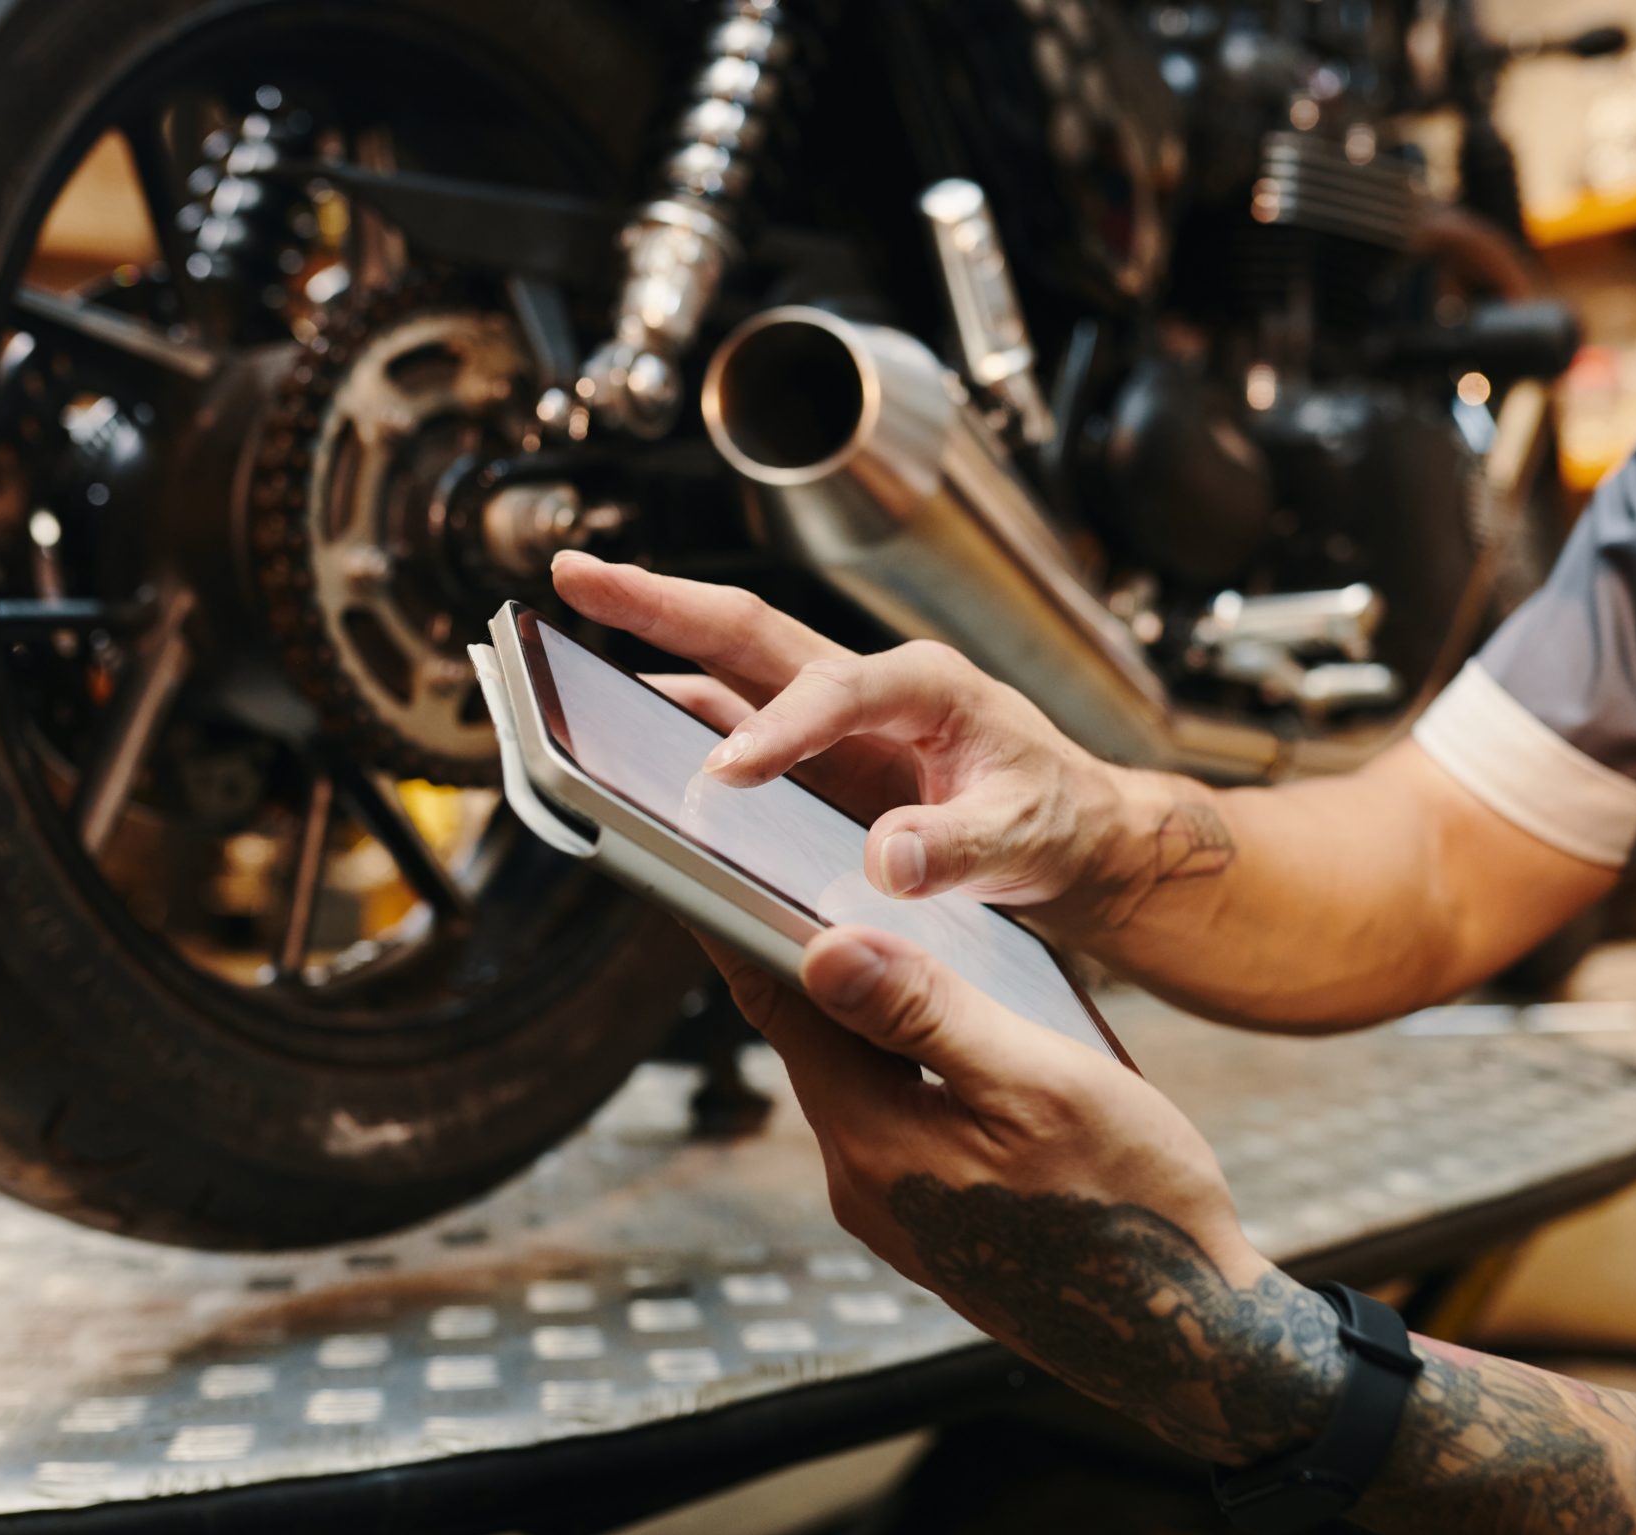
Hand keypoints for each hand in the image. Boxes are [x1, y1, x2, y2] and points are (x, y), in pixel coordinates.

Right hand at [551, 552, 1139, 927]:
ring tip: (562, 633)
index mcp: (927, 687)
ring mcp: (837, 715)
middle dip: (661, 601)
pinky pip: (734, 719)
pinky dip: (675, 713)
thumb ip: (958, 851)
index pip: (837, 691)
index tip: (724, 773)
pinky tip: (618, 719)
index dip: (778, 729)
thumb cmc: (1053, 822)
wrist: (1074, 832)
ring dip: (650, 647)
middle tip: (574, 571)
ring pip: (730, 666)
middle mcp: (871, 683)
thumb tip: (888, 861)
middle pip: (751, 631)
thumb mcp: (1022, 842)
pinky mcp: (818, 753)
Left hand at [704, 921, 1348, 1465]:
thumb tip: (819, 952)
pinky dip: (909, 1064)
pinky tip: (956, 1033)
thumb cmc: (1133, 1208)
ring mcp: (894, 1212)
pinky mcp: (932, 1225)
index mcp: (872, 1143)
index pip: (778, 1008)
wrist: (1188, 1339)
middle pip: (813, 1041)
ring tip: (893, 936)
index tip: (708, 857)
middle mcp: (862, 1183)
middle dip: (815, 960)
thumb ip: (928, 1015)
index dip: (743, 925)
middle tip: (806, 868)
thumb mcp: (1040, 1083)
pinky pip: (898, 1119)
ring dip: (872, 1014)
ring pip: (859, 1079)